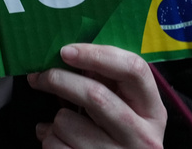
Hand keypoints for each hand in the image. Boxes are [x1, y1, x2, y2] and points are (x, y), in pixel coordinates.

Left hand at [28, 44, 164, 148]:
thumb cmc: (114, 137)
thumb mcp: (124, 110)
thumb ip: (107, 83)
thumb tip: (69, 55)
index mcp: (152, 112)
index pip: (134, 69)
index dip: (97, 55)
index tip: (65, 51)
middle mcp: (142, 136)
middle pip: (95, 95)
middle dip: (59, 80)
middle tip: (38, 76)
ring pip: (67, 121)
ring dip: (54, 120)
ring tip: (61, 127)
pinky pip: (55, 144)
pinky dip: (48, 139)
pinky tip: (61, 143)